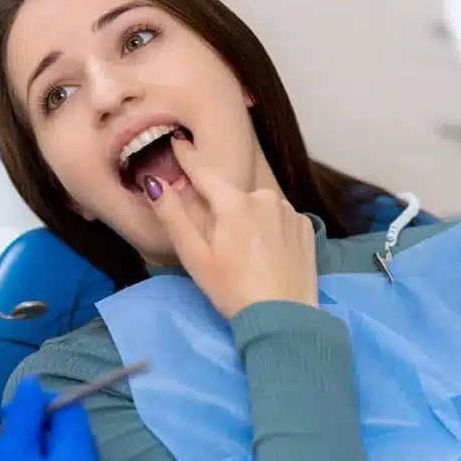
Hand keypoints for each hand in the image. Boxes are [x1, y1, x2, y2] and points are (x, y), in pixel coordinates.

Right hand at [145, 136, 318, 316]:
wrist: (284, 320)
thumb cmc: (232, 290)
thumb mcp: (195, 256)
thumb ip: (173, 216)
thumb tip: (154, 182)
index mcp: (234, 203)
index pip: (204, 173)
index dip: (188, 157)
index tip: (178, 140)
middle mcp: (265, 198)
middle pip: (233, 197)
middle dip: (223, 212)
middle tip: (220, 245)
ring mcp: (290, 212)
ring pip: (258, 208)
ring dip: (248, 221)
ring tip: (246, 255)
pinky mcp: (306, 228)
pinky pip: (280, 220)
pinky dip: (270, 231)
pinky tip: (268, 256)